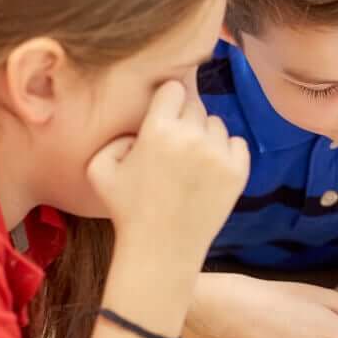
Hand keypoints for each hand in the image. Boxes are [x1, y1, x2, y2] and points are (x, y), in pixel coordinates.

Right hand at [87, 81, 249, 266]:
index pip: (174, 88)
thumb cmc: (127, 209)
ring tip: (190, 161)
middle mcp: (192, 136)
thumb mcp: (99, 169)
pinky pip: (238, 143)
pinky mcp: (238, 172)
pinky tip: (210, 168)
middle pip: (196, 106)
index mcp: (159, 129)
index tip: (163, 115)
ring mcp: (219, 154)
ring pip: (217, 124)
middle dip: (184, 120)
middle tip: (174, 146)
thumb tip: (140, 128)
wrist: (162, 248)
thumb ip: (115, 137)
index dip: (167, 101)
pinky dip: (227, 151)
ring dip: (205, 136)